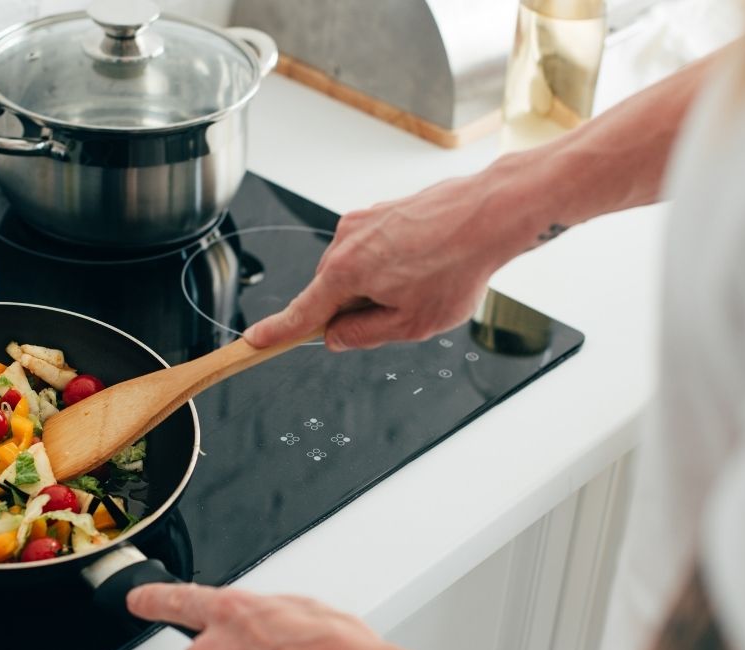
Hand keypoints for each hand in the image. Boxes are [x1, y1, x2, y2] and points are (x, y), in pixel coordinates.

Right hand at [243, 170, 533, 351]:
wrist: (490, 214)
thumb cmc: (457, 266)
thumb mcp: (411, 324)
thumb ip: (364, 334)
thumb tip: (337, 336)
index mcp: (345, 272)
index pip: (301, 312)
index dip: (277, 332)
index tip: (254, 342)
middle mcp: (345, 241)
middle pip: (331, 292)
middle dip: (356, 309)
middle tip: (403, 311)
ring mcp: (362, 221)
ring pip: (355, 271)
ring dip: (378, 286)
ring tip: (424, 282)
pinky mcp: (380, 212)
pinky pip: (372, 250)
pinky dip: (392, 264)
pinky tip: (427, 264)